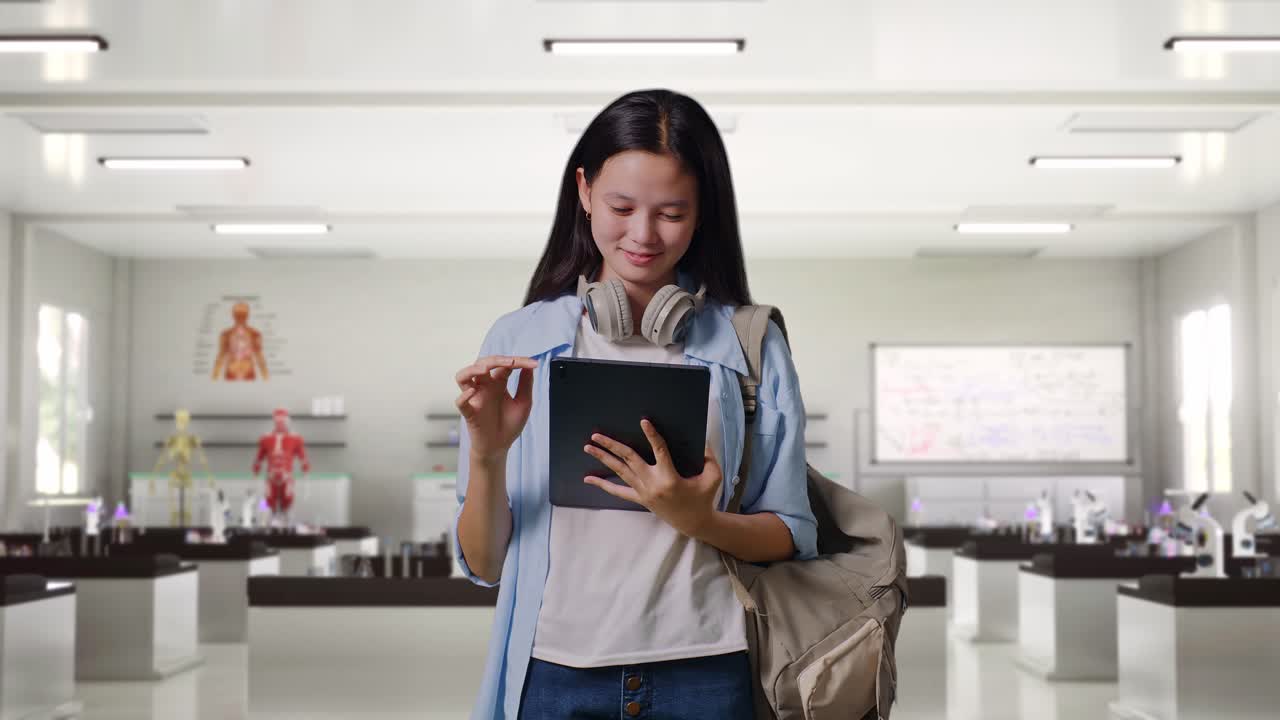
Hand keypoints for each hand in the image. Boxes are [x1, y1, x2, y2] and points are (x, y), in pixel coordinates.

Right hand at [455, 355, 538, 463]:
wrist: (500, 447)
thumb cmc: (510, 424)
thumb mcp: (524, 403)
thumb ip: (526, 384)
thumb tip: (530, 365)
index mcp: (498, 383)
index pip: (504, 364)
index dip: (518, 361)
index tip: (533, 363)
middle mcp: (484, 387)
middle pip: (482, 364)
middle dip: (496, 360)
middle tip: (512, 362)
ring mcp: (475, 398)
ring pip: (463, 376)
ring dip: (472, 369)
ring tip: (485, 369)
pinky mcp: (469, 413)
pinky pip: (460, 403)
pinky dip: (464, 396)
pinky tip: (472, 392)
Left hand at [584, 419, 720, 538]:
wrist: (694, 523)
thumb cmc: (704, 498)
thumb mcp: (713, 477)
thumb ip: (709, 456)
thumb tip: (703, 438)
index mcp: (670, 477)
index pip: (659, 451)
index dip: (652, 435)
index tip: (643, 421)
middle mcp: (653, 484)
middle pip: (629, 459)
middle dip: (611, 445)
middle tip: (596, 434)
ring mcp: (644, 492)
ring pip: (620, 471)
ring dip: (603, 458)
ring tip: (589, 446)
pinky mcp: (640, 499)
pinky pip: (618, 491)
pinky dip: (602, 485)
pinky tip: (588, 479)